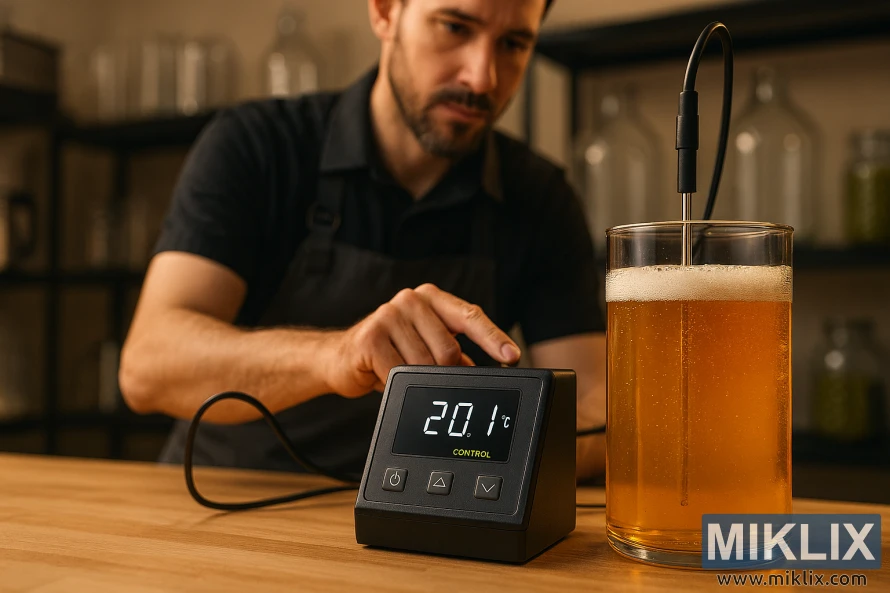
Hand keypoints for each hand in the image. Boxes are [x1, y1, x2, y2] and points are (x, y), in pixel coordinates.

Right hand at [320, 283, 520, 396]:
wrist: (342, 358)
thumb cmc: (390, 352)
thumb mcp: (426, 348)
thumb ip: (456, 356)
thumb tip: (488, 373)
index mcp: (431, 298)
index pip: (470, 316)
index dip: (494, 338)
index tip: (512, 358)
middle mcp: (411, 299)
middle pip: (450, 350)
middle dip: (444, 374)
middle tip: (426, 377)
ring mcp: (389, 314)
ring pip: (426, 365)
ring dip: (417, 380)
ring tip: (400, 371)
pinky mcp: (371, 336)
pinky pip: (400, 373)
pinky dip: (397, 383)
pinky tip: (384, 374)